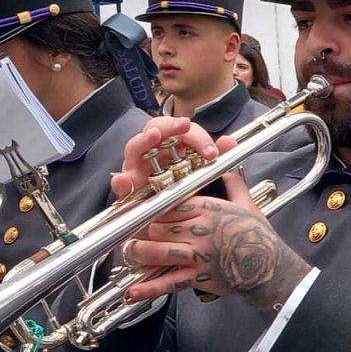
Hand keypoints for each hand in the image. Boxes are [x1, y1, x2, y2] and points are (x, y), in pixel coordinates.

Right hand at [108, 117, 222, 198]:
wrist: (172, 225)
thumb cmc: (186, 194)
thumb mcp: (204, 176)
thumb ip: (215, 157)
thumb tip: (229, 141)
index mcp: (173, 147)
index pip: (182, 131)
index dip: (197, 135)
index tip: (211, 152)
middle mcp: (154, 153)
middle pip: (155, 129)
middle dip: (170, 126)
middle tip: (184, 126)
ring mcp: (137, 169)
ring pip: (135, 148)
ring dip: (144, 140)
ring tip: (154, 136)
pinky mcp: (128, 190)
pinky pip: (120, 183)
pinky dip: (121, 180)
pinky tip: (126, 179)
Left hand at [118, 170, 312, 313]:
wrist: (270, 266)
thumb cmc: (258, 235)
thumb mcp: (246, 203)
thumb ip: (232, 180)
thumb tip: (228, 158)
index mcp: (209, 209)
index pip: (170, 204)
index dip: (155, 207)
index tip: (146, 209)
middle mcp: (200, 230)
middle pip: (158, 225)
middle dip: (142, 229)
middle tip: (133, 230)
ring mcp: (197, 255)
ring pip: (156, 250)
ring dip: (139, 252)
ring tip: (130, 251)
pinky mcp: (198, 277)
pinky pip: (168, 282)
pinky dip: (148, 288)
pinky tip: (131, 292)